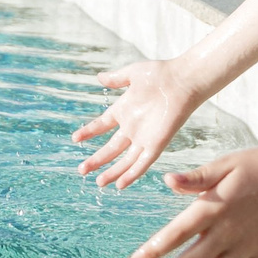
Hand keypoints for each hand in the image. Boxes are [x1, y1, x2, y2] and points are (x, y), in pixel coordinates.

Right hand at [72, 58, 202, 189]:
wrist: (182, 79)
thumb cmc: (160, 73)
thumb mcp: (133, 73)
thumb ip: (116, 78)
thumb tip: (99, 77)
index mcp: (124, 110)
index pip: (102, 125)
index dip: (89, 132)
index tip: (75, 139)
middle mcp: (132, 126)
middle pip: (111, 148)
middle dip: (96, 160)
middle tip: (81, 170)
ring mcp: (144, 137)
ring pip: (125, 160)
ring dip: (112, 172)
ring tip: (98, 183)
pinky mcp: (156, 144)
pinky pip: (142, 163)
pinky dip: (132, 174)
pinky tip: (120, 185)